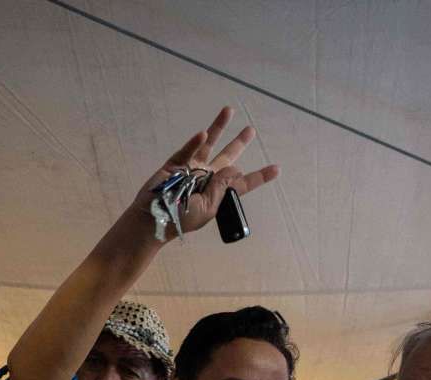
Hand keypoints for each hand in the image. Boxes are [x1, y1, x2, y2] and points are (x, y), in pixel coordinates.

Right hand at [130, 107, 278, 236]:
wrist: (154, 219)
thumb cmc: (181, 219)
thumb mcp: (208, 208)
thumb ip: (222, 187)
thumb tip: (235, 168)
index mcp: (218, 193)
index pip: (242, 183)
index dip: (259, 176)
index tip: (276, 169)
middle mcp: (207, 178)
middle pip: (227, 156)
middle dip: (239, 143)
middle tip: (251, 130)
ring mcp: (191, 168)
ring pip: (209, 145)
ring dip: (219, 128)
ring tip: (229, 111)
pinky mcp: (176, 163)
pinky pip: (188, 150)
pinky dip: (195, 142)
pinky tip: (204, 134)